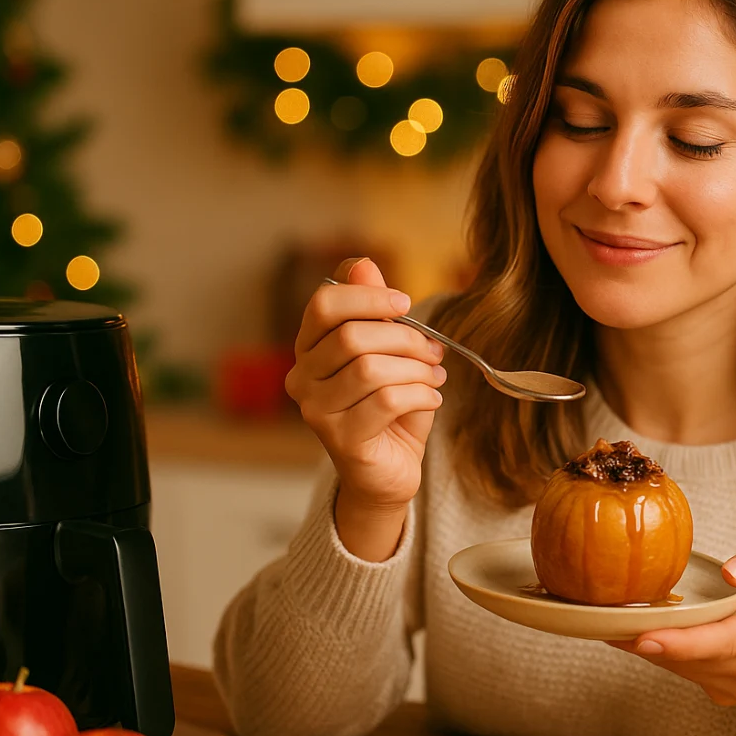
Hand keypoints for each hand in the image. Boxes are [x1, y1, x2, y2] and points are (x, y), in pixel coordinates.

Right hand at [282, 257, 446, 559]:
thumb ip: (374, 311)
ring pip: (371, 370)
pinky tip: (431, 400)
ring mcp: (315, 412)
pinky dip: (420, 395)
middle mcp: (301, 379)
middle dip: (404, 339)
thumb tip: (362, 263)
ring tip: (434, 378)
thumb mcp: (388, 353)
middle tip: (433, 352)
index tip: (404, 304)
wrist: (389, 471)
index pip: (323, 305)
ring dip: (416, 370)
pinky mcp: (339, 440)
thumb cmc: (389, 408)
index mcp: (309, 349)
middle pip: (352, 337)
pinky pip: (386, 401)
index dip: (367, 296)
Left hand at [608, 537, 735, 705]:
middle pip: (696, 659)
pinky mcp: (726, 694)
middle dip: (648, 642)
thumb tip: (729, 572)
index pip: (726, 642)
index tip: (643, 637)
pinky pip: (686, 673)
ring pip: (685, 669)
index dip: (682, 643)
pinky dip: (661, 653)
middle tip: (604, 620)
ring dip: (647, 648)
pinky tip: (634, 632)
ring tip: (608, 622)